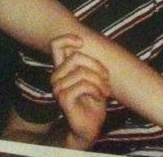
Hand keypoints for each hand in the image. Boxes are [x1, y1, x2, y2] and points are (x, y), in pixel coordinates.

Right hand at [50, 35, 110, 149]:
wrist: (91, 125)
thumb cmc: (93, 99)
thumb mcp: (94, 76)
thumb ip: (87, 61)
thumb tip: (81, 42)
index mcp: (63, 68)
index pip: (56, 45)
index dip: (68, 38)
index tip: (81, 42)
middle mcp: (57, 76)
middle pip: (76, 56)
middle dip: (97, 65)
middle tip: (106, 78)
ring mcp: (58, 88)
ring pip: (82, 72)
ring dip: (99, 81)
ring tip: (105, 90)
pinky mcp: (63, 99)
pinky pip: (83, 85)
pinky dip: (96, 89)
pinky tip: (99, 96)